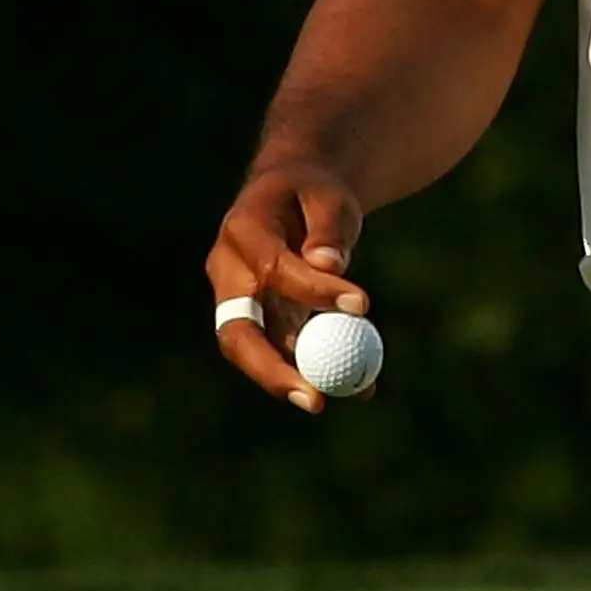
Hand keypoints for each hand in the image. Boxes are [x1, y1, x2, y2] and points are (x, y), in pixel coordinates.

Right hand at [206, 158, 373, 412]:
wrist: (292, 194)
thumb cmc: (313, 191)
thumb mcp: (328, 196)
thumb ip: (329, 229)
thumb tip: (329, 265)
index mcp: (242, 230)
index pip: (274, 268)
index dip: (314, 290)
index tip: (362, 304)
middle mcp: (228, 272)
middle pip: (237, 333)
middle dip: (272, 370)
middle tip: (317, 399)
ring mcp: (238, 302)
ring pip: (259, 352)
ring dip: (301, 378)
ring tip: (359, 391)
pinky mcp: (258, 321)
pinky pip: (283, 352)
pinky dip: (317, 369)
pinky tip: (362, 387)